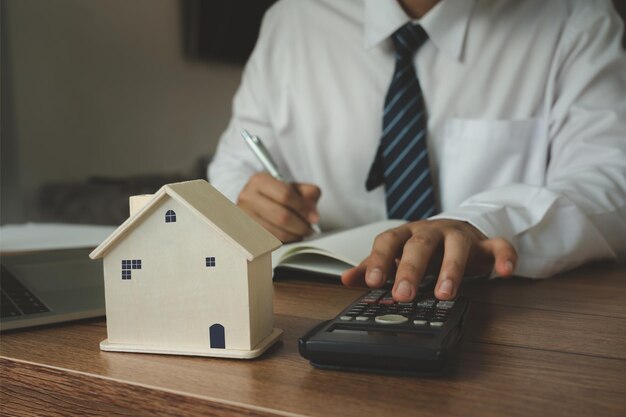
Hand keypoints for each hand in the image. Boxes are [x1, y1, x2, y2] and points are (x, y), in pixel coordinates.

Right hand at [237, 172, 320, 241]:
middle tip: (310, 228)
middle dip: (301, 225)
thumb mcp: (294, 187)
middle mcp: (247, 197)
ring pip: (276, 232)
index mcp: (260, 181)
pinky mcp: (244, 233)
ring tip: (301, 232)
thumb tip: (313, 214)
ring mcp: (243, 217)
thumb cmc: (276, 194)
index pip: (285, 195)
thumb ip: (308, 194)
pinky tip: (290, 236)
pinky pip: (269, 242)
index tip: (314, 217)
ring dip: (294, 236)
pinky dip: (284, 241)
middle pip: (281, 216)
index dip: (303, 208)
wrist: (254, 201)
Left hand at [341, 219, 516, 300]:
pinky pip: (499, 245)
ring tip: (445, 293)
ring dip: (451, 269)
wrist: (458, 230)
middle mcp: (432, 231)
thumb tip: (345, 279)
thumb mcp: (397, 255)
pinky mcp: (485, 243)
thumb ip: (373, 267)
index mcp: (407, 234)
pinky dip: (504, 256)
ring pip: (456, 247)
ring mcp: (460, 235)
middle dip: (411, 269)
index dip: (379, 260)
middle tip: (404, 294)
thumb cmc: (423, 247)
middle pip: (420, 245)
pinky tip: (504, 272)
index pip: (389, 241)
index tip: (371, 281)